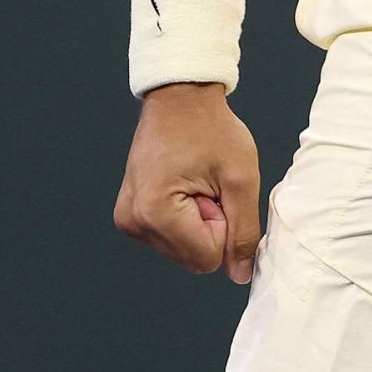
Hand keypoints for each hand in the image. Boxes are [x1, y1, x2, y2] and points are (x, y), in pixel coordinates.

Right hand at [114, 83, 263, 282]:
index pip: (207, 258)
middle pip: (193, 258)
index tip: (216, 189)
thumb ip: (243, 231)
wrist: (180, 97)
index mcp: (155, 212)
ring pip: (182, 250)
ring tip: (195, 181)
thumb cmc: (210, 128)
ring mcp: (128, 219)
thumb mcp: (240, 177)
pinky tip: (183, 184)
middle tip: (207, 184)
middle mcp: (133, 221)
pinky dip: (184, 217)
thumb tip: (240, 274)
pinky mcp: (130, 215)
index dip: (223, 226)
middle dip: (210, 225)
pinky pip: (170, 237)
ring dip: (198, 221)